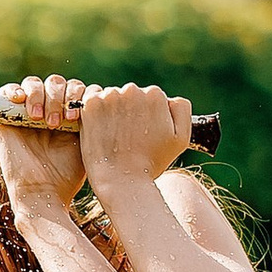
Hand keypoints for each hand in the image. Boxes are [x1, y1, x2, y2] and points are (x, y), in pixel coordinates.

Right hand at [0, 72, 86, 212]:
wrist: (42, 192)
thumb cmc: (67, 174)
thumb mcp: (87, 143)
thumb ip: (92, 118)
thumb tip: (103, 96)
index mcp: (69, 115)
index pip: (76, 89)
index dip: (78, 95)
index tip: (76, 118)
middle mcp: (49, 110)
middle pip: (57, 83)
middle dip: (59, 97)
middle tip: (58, 121)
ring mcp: (27, 113)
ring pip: (34, 83)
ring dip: (40, 95)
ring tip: (40, 118)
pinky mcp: (7, 117)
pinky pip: (8, 91)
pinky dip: (14, 91)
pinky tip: (21, 100)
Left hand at [78, 83, 193, 196]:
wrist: (122, 180)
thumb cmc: (152, 162)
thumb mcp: (181, 138)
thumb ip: (181, 110)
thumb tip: (169, 99)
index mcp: (156, 96)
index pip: (150, 97)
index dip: (147, 116)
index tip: (143, 133)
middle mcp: (133, 90)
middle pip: (131, 95)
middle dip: (129, 111)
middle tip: (128, 137)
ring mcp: (110, 97)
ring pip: (112, 97)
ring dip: (112, 111)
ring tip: (114, 136)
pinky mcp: (91, 105)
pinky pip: (92, 98)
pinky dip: (94, 111)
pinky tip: (100, 129)